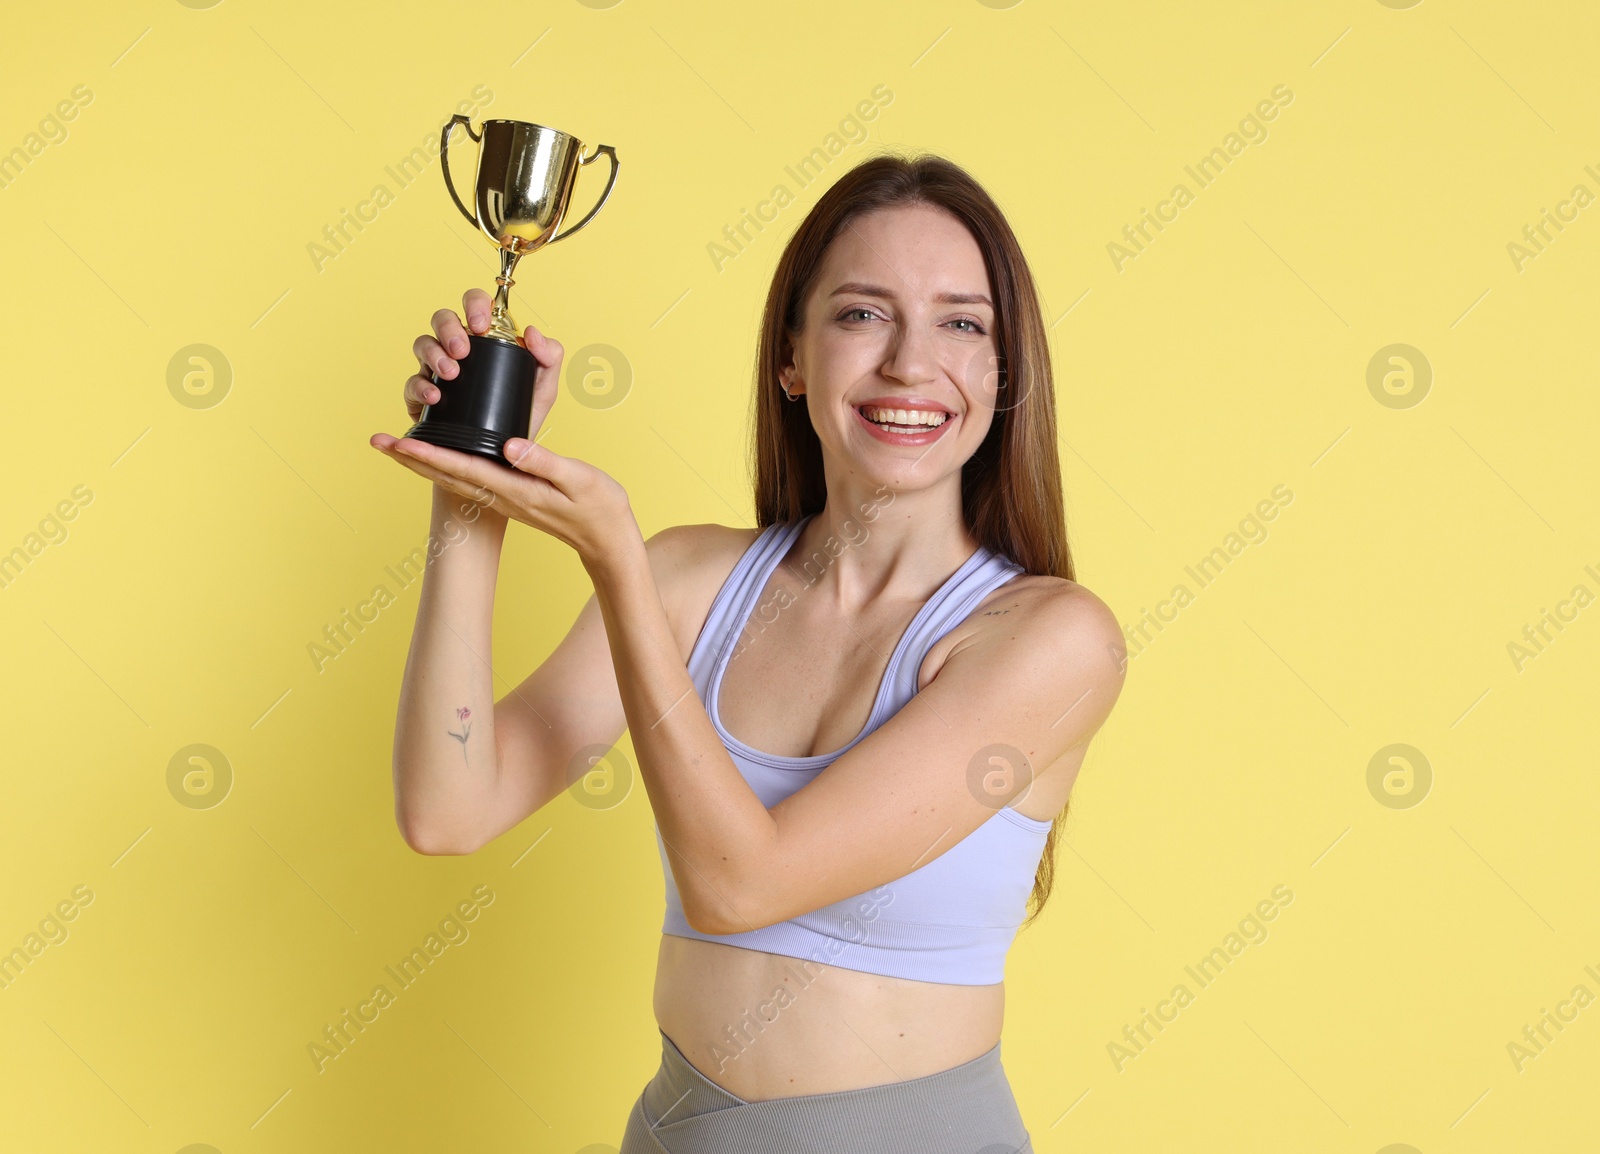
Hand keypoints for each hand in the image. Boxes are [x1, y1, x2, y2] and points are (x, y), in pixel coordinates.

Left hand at [374, 302, 637, 568]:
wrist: (607, 540)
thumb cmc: (599, 508)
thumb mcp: (579, 479)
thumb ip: (544, 462)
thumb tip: (509, 446)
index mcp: (514, 490)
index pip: (462, 468)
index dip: (428, 454)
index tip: (398, 441)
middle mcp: (501, 497)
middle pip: (445, 475)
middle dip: (409, 458)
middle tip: (377, 440)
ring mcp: (503, 499)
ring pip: (452, 479)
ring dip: (421, 463)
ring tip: (395, 447)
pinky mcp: (509, 496)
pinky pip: (466, 479)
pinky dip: (444, 465)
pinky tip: (437, 456)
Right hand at [402, 287, 557, 441]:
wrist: (503, 457)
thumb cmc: (521, 415)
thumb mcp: (543, 389)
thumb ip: (549, 357)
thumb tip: (532, 331)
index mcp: (485, 339)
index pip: (475, 305)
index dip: (474, 305)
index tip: (481, 324)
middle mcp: (457, 349)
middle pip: (442, 318)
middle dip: (449, 328)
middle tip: (463, 349)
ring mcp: (435, 370)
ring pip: (422, 344)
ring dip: (434, 354)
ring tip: (451, 373)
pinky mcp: (421, 397)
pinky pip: (411, 383)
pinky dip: (420, 386)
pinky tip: (435, 396)